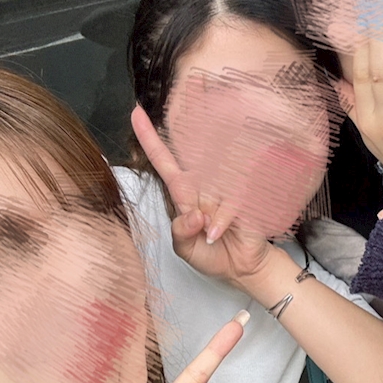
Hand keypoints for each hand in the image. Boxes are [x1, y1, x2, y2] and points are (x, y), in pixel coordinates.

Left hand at [131, 105, 271, 284]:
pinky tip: (216, 234)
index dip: (149, 137)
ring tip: (209, 233)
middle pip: (193, 149)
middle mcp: (204, 182)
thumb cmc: (211, 255)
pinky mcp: (246, 194)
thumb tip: (194, 214)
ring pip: (211, 180)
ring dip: (208, 210)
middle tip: (197, 137)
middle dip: (194, 127)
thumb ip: (180, 232)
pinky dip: (221, 221)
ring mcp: (226, 186)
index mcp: (184, 191)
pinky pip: (229, 200)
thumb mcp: (184, 248)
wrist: (241, 269)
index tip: (136, 113)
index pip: (164, 159)